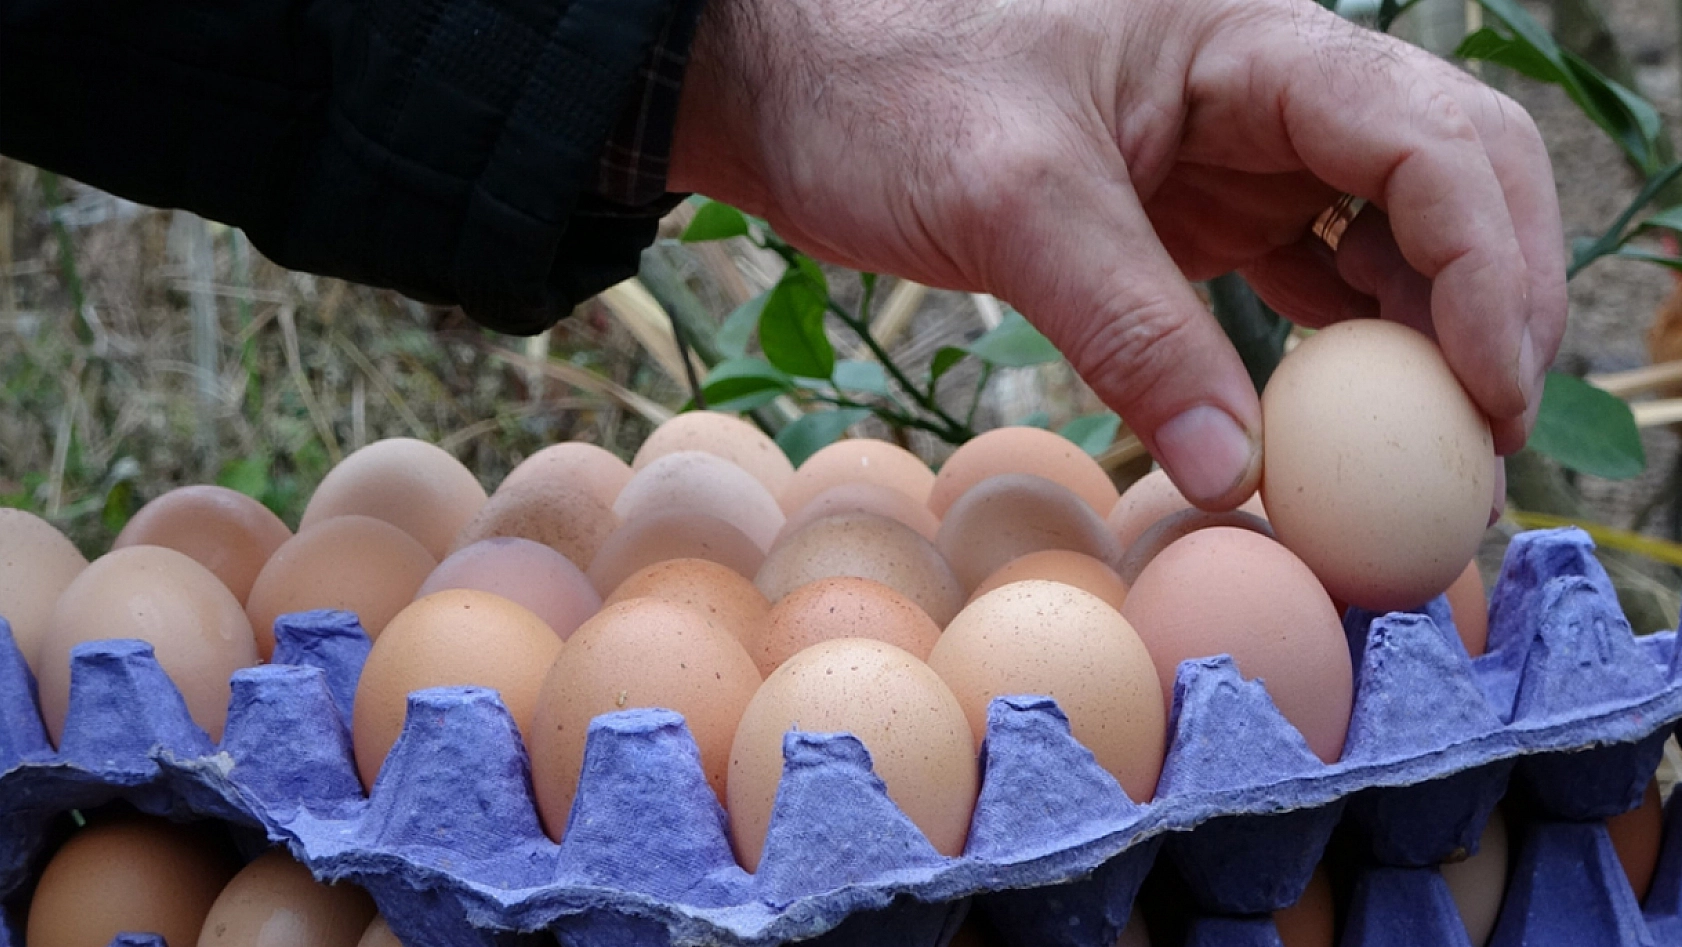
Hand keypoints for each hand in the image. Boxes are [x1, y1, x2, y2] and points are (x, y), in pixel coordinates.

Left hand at [669, 0, 1564, 509]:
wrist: (800, 93)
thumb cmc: (891, 94)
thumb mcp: (1014, 203)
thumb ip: (1128, 329)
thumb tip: (1232, 475)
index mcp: (1257, 47)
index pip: (1435, 142)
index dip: (1490, 271)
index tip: (1486, 401)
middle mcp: (1278, 98)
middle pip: (1455, 190)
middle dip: (1493, 313)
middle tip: (1481, 454)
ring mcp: (1248, 161)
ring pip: (1396, 245)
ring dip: (1429, 349)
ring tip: (1430, 472)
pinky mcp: (1204, 221)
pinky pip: (1313, 288)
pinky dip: (1344, 362)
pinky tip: (1341, 439)